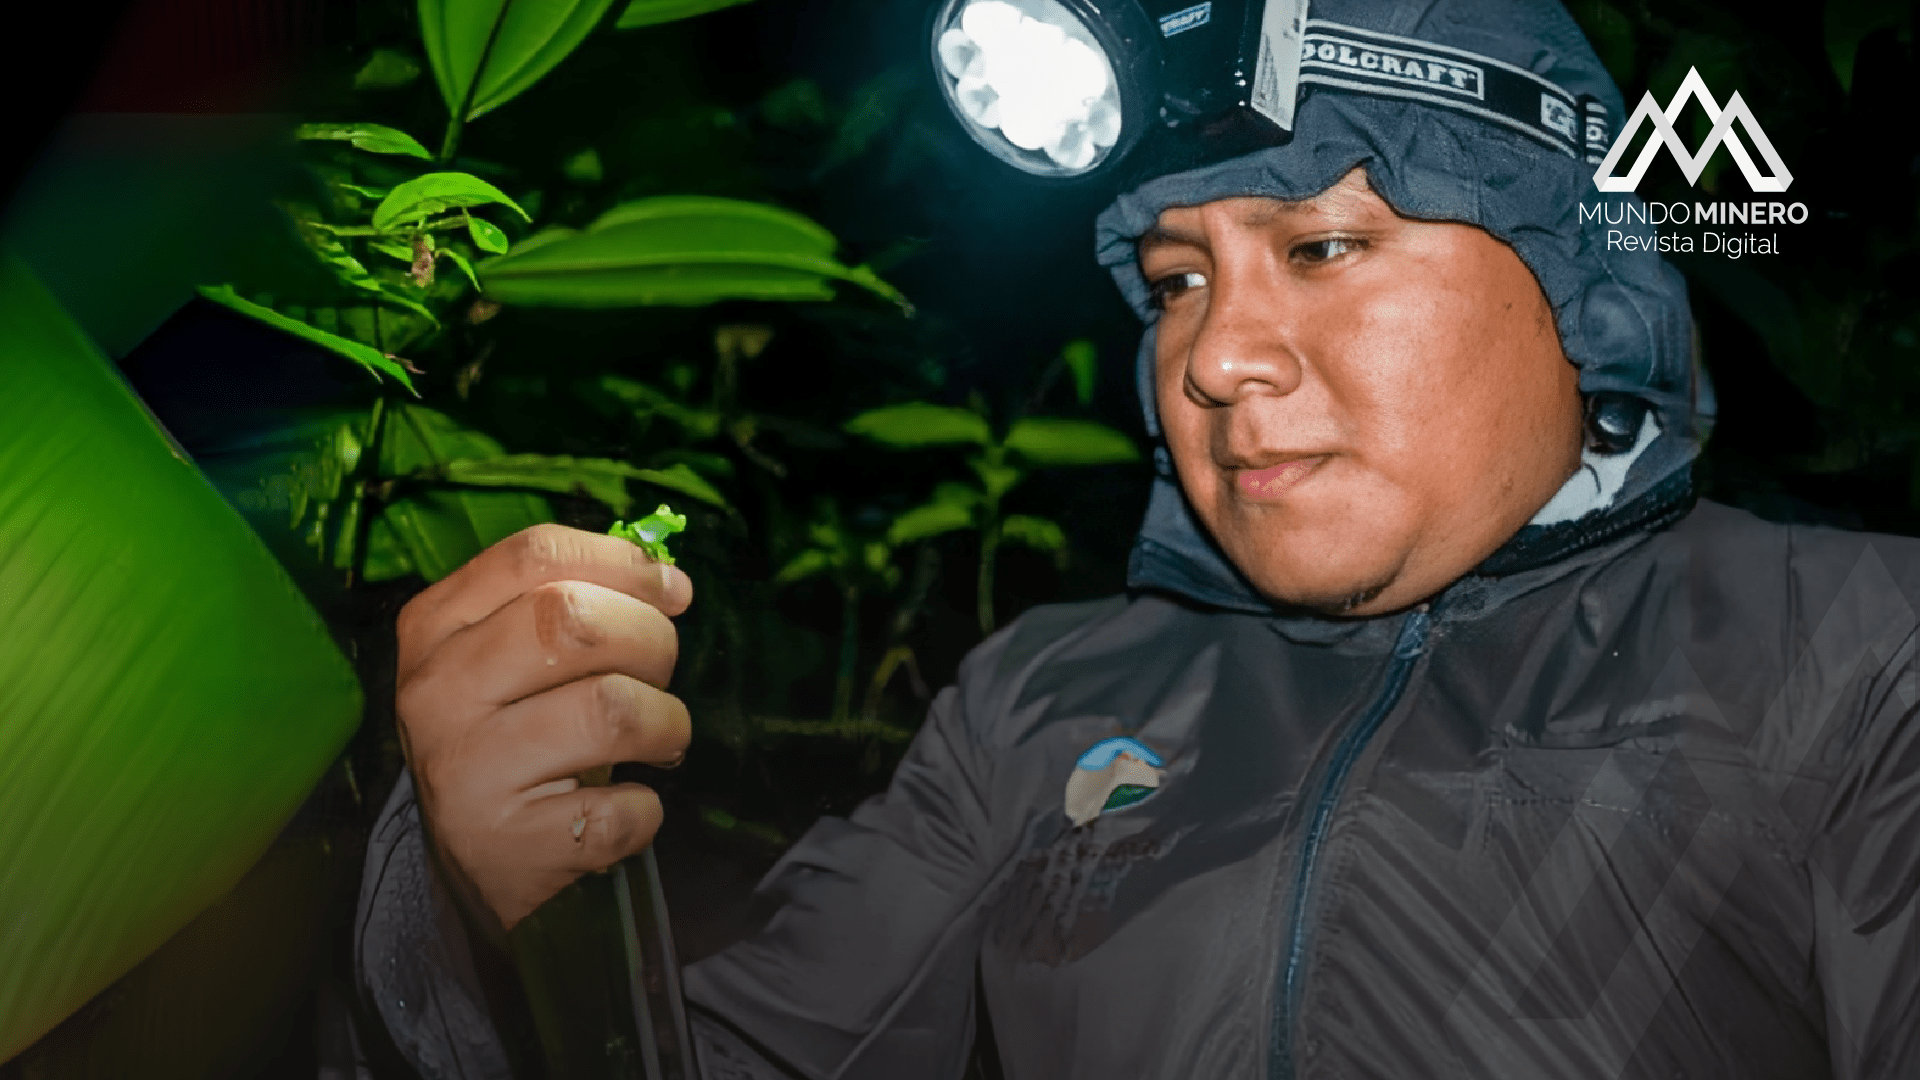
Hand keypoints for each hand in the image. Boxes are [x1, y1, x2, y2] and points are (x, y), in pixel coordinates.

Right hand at [394, 523, 693, 930]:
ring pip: (612, 710)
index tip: (673, 590)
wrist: (468, 866)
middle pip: (575, 622)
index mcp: (436, 627)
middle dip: (652, 642)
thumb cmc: (511, 738)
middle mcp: (438, 691)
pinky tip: (624, 809)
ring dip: (666, 724)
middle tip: (659, 675)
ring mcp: (464, 769)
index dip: (622, 563)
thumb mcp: (509, 659)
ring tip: (659, 740)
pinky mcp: (502, 844)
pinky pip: (619, 809)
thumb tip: (670, 583)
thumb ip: (573, 601)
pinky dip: (646, 809)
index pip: (533, 556)